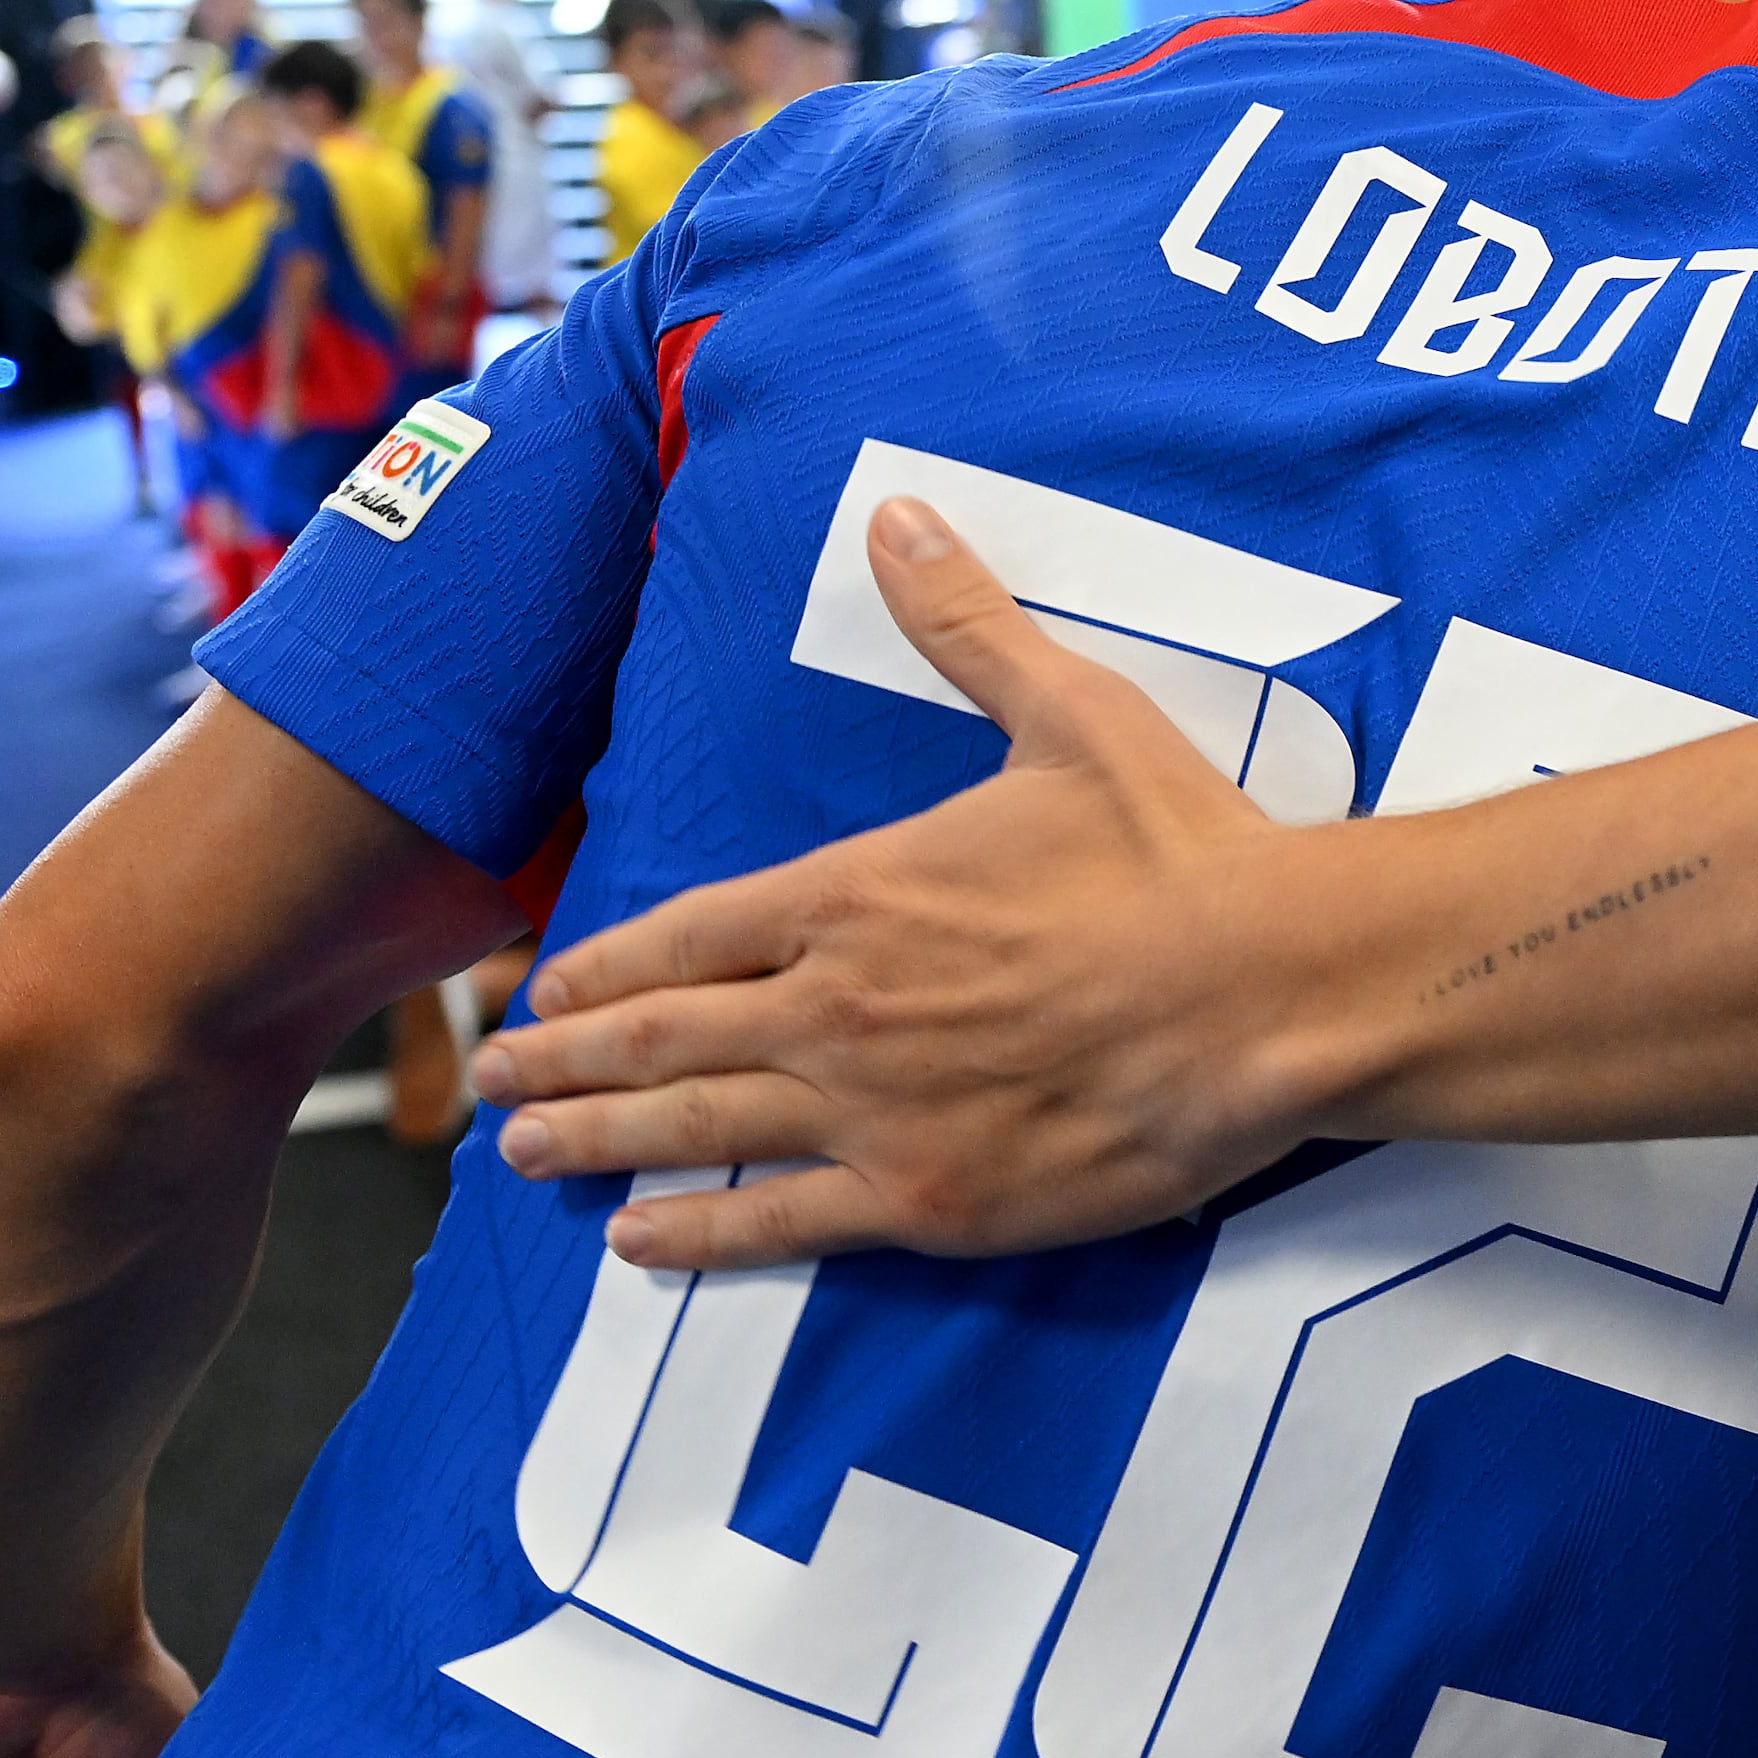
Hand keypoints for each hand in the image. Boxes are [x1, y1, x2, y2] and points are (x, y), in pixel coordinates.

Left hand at [476, 498, 1300, 1268]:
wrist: (1271, 991)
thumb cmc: (1182, 853)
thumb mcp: (1071, 715)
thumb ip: (966, 627)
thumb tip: (897, 517)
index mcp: (858, 892)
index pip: (690, 930)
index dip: (605, 963)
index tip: (543, 986)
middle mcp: (837, 1005)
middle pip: (658, 1036)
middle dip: (559, 1059)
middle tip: (486, 1077)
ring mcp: (874, 1110)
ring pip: (695, 1131)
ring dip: (594, 1140)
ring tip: (520, 1151)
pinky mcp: (928, 1198)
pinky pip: (780, 1222)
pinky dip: (696, 1234)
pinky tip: (637, 1241)